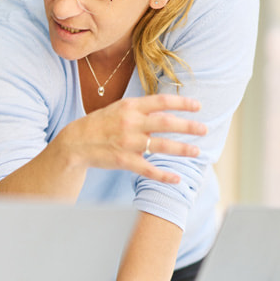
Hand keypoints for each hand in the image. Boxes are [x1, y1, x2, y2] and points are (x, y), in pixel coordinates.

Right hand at [67, 94, 206, 183]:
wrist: (75, 142)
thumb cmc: (100, 124)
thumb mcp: (119, 109)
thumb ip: (141, 110)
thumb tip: (166, 113)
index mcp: (130, 106)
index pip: (162, 101)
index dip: (182, 103)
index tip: (198, 106)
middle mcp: (130, 123)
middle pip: (166, 123)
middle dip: (188, 126)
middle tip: (204, 129)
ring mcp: (128, 142)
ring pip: (162, 146)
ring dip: (182, 149)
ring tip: (196, 151)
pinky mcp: (124, 161)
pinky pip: (148, 169)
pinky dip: (164, 175)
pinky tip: (177, 179)